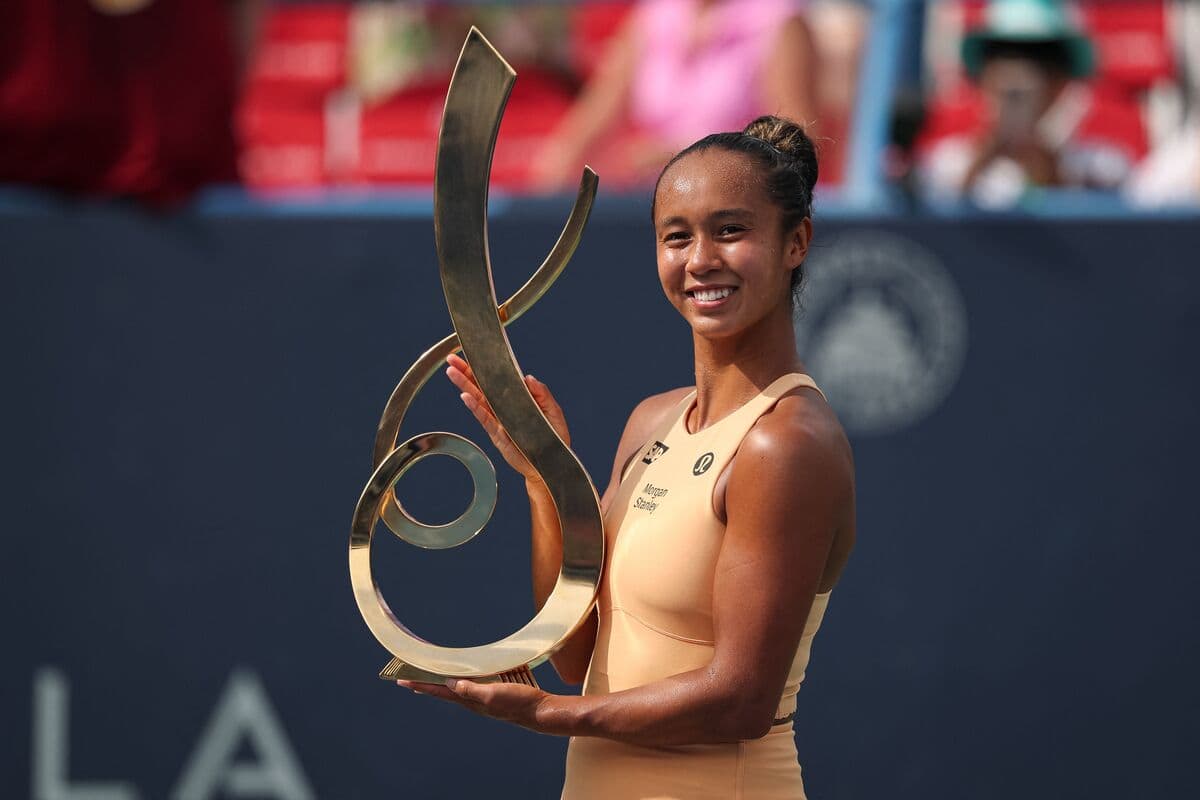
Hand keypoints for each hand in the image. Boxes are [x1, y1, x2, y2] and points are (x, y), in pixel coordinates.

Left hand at [397, 679, 554, 733]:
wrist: (539, 710)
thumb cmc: (517, 703)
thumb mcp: (492, 695)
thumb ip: (471, 690)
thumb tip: (449, 682)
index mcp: (469, 700)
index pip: (439, 691)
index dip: (420, 684)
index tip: (402, 679)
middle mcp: (473, 698)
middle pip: (444, 688)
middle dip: (427, 682)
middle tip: (410, 676)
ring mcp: (484, 694)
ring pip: (459, 683)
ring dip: (444, 677)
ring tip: (432, 671)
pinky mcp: (495, 689)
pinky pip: (475, 680)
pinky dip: (465, 674)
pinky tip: (468, 669)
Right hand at [445, 353, 569, 484]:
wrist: (551, 464)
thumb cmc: (554, 437)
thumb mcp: (553, 411)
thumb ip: (542, 393)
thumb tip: (528, 377)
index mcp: (517, 398)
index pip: (498, 378)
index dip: (486, 367)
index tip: (474, 353)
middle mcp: (504, 407)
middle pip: (482, 386)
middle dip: (466, 372)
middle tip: (451, 359)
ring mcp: (499, 420)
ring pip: (479, 399)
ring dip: (465, 385)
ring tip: (452, 373)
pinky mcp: (497, 433)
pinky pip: (484, 418)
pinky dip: (475, 407)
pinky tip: (465, 397)